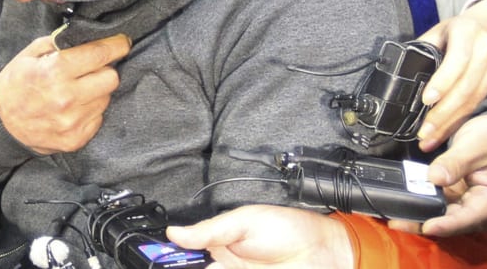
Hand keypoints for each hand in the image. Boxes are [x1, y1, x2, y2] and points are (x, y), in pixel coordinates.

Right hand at [0, 33, 128, 153]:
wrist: (0, 122)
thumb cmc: (17, 83)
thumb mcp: (31, 53)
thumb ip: (61, 42)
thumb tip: (89, 35)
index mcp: (55, 71)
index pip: (100, 54)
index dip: (117, 45)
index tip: (122, 41)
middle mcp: (66, 98)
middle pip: (111, 78)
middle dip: (105, 69)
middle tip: (93, 68)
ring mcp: (72, 122)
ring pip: (106, 98)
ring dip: (97, 91)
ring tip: (78, 89)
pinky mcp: (75, 140)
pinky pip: (98, 118)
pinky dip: (91, 110)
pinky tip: (74, 107)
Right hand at [166, 205, 352, 268]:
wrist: (328, 252)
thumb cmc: (289, 228)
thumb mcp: (245, 222)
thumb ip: (210, 230)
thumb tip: (174, 232)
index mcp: (220, 246)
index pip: (187, 258)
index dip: (171, 260)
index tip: (157, 260)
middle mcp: (227, 266)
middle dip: (185, 268)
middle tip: (208, 263)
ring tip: (224, 265)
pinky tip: (223, 268)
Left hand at [394, 114, 486, 236]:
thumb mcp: (475, 145)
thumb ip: (455, 162)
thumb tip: (433, 177)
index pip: (470, 218)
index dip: (447, 224)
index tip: (426, 225)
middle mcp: (482, 207)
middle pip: (452, 221)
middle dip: (424, 222)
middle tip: (398, 221)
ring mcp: (469, 202)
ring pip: (442, 214)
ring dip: (420, 214)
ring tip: (395, 215)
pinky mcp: (457, 195)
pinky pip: (438, 203)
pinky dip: (422, 202)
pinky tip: (404, 202)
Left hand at [416, 0, 486, 150]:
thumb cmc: (459, 30)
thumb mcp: (439, 30)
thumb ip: (423, 48)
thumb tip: (401, 70)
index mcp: (467, 31)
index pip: (456, 60)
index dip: (442, 82)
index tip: (426, 99)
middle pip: (465, 87)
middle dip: (443, 113)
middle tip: (424, 131)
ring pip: (474, 100)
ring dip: (451, 123)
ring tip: (431, 137)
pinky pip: (482, 104)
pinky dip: (462, 121)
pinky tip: (448, 132)